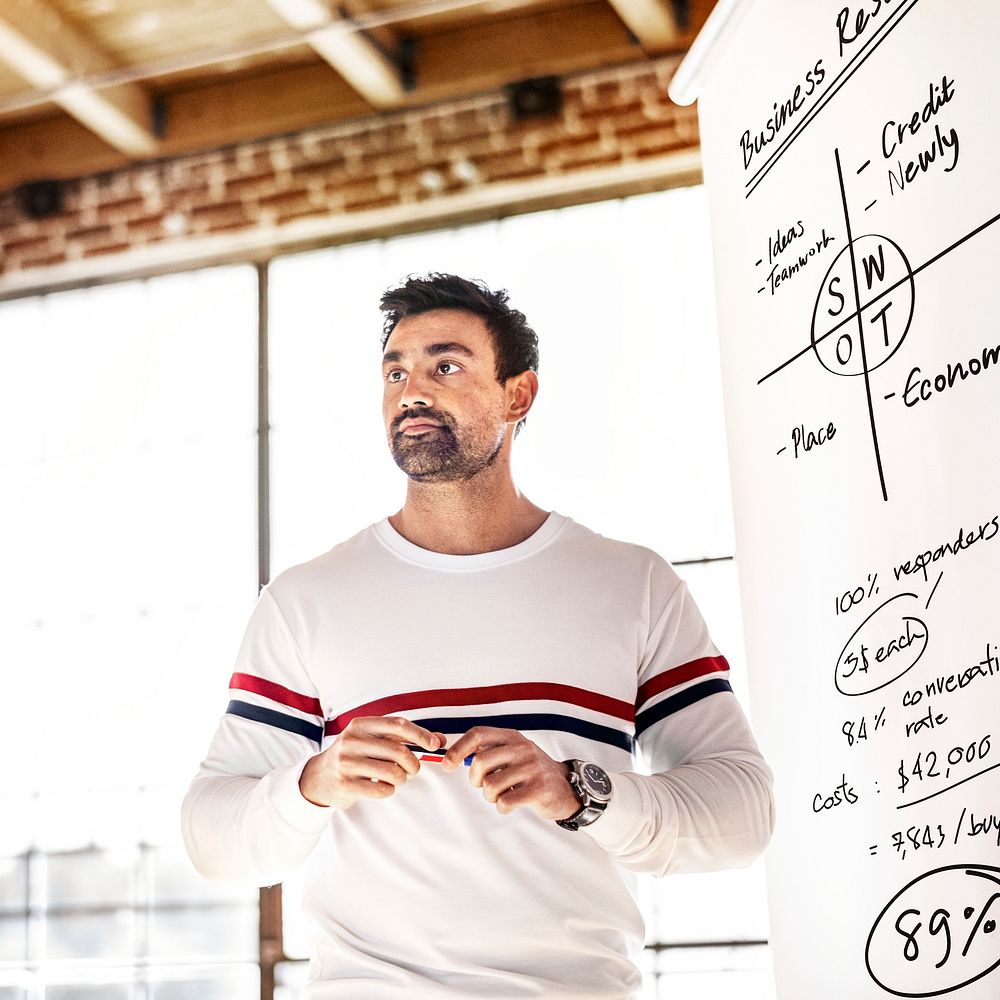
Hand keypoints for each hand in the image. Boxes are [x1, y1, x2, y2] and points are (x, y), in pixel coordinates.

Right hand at [299, 716, 446, 809]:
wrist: (319, 777)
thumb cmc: (355, 755)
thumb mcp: (373, 740)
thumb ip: (404, 738)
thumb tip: (439, 740)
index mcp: (361, 725)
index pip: (398, 725)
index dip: (421, 734)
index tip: (435, 745)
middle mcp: (352, 741)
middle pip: (399, 751)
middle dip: (414, 763)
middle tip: (413, 769)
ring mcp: (347, 763)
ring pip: (393, 772)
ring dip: (402, 778)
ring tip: (397, 778)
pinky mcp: (346, 784)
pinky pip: (382, 790)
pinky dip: (389, 790)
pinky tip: (383, 787)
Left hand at [441, 726, 580, 819]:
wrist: (567, 788)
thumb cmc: (531, 772)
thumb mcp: (513, 753)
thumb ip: (489, 752)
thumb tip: (453, 757)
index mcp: (512, 737)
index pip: (478, 734)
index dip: (458, 749)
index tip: (446, 765)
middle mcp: (522, 748)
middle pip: (480, 762)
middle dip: (475, 780)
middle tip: (485, 786)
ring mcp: (532, 768)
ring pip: (490, 786)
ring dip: (490, 797)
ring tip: (502, 795)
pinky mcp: (539, 789)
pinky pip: (505, 802)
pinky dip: (502, 807)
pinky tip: (511, 804)